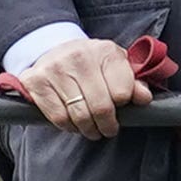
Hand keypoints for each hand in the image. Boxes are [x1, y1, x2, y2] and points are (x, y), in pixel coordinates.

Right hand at [4, 36, 145, 136]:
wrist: (54, 50)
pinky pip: (59, 117)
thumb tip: (144, 98)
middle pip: (101, 107)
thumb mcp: (116, 67)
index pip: (122, 92)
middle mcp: (79, 56)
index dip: (123, 106)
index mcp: (104, 51)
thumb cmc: (92, 64)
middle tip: (108, 129)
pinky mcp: (36, 81)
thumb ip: (133, 82)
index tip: (120, 109)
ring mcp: (55, 68)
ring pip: (80, 115)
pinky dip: (69, 126)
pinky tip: (74, 123)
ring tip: (92, 129)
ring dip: (89, 129)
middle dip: (107, 125)